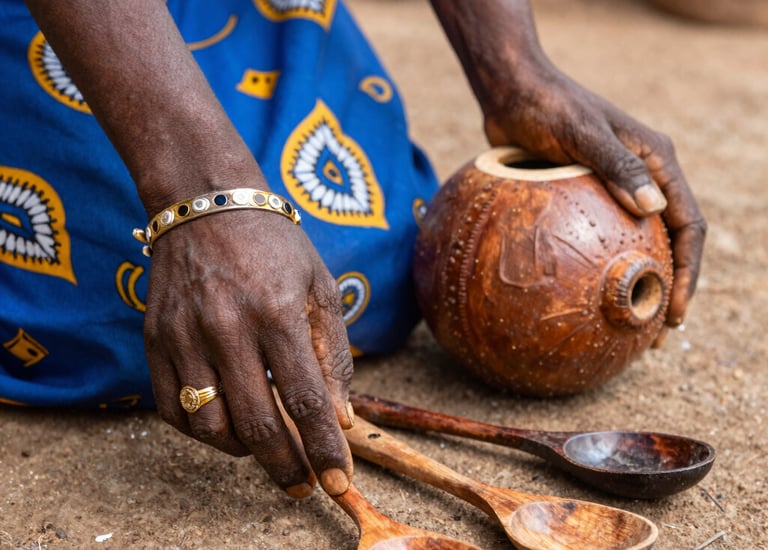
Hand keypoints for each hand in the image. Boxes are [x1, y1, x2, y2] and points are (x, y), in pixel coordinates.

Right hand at [143, 209, 353, 496]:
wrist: (206, 202)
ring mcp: (183, 335)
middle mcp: (226, 326)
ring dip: (242, 450)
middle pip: (256, 424)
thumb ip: (333, 353)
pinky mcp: (155, 339)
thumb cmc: (274, 244)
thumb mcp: (319, 286)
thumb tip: (340, 416)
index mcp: (276, 311)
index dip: (324, 447)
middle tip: (300, 485)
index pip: (305, 399)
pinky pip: (170, 409)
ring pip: (209, 426)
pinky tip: (225, 424)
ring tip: (265, 444)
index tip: (337, 481)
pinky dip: (200, 431)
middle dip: (285, 467)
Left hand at [429, 0, 704, 326]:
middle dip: (667, 285)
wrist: (512, 91)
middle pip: (668, 239)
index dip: (688, 269)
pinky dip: (599, 265)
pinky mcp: (583, 194)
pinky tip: (582, 292)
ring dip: (635, 279)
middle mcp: (641, 176)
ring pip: (634, 242)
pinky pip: (599, 235)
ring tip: (623, 321)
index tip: (676, 310)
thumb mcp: (580, 133)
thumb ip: (616, 165)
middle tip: (655, 332)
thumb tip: (654, 206)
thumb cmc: (546, 106)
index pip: (687, 223)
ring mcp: (612, 186)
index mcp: (655, 161)